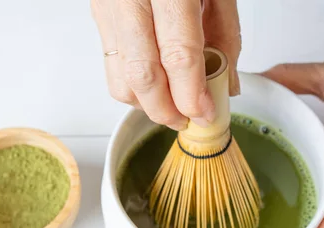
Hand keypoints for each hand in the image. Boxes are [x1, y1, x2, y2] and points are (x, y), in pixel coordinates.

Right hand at [90, 0, 240, 130]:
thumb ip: (224, 35)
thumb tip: (225, 86)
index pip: (177, 54)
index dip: (191, 94)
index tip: (205, 114)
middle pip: (142, 76)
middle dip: (166, 111)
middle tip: (187, 120)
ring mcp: (107, 7)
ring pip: (120, 79)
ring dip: (147, 104)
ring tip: (172, 105)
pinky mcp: (98, 15)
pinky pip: (111, 66)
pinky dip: (134, 87)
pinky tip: (155, 84)